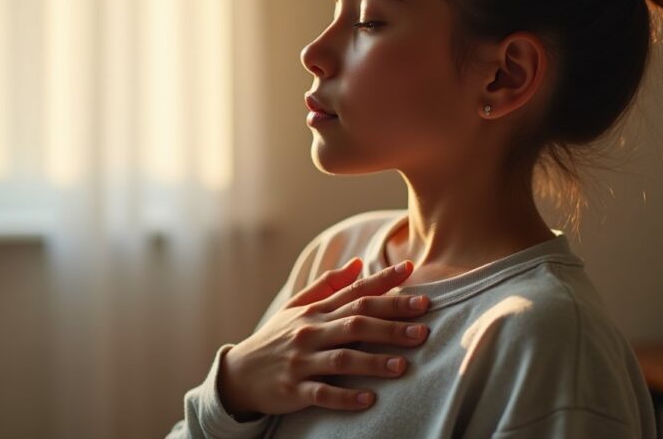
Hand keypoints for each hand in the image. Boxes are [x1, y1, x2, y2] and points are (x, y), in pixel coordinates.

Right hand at [217, 258, 430, 418]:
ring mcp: (301, 361)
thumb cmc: (275, 339)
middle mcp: (310, 332)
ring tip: (403, 366)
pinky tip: (368, 399)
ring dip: (374, 361)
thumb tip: (357, 263)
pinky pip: (322, 393)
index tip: (411, 271)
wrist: (238, 374)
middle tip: (423, 326)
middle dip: (391, 323)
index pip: (354, 291)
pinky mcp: (294, 389)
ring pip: (342, 358)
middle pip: (355, 323)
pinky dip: (345, 396)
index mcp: (315, 312)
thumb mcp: (296, 307)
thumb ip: (328, 285)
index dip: (383, 281)